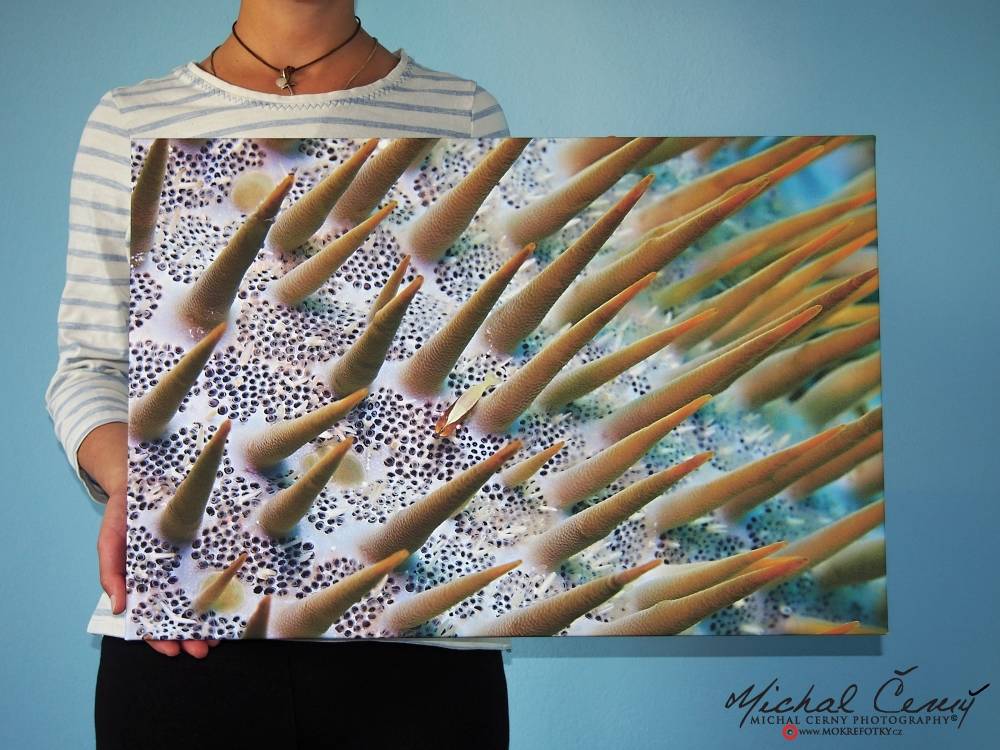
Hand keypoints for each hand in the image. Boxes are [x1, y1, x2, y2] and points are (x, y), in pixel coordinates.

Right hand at [98, 485, 219, 657]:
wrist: (141, 479)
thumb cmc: (122, 516)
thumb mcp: (110, 543)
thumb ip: (111, 575)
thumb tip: (118, 608)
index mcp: (145, 582)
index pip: (153, 617)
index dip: (161, 636)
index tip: (174, 650)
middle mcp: (170, 577)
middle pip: (181, 613)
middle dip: (191, 635)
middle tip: (203, 650)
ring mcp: (189, 562)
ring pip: (201, 596)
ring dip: (210, 619)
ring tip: (220, 635)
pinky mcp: (206, 545)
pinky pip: (216, 568)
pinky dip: (223, 586)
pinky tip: (232, 601)